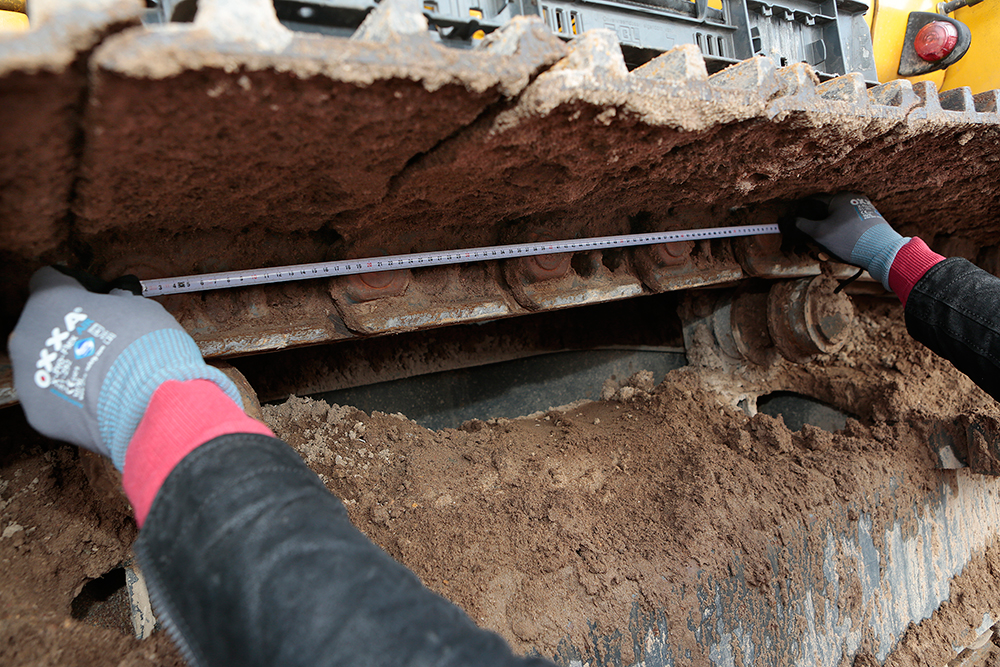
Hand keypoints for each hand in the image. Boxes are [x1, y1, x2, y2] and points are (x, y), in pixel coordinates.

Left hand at [8, 268, 240, 469]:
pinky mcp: (37, 410)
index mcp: (50, 300)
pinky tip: (100, 396)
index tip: (93, 297)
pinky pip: (52, 397)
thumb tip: (119, 300)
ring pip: (44, 362)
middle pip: (42, 324)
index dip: (75, 287)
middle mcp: (27, 335)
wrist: (148, 402)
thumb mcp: (141, 307)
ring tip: (104, 374)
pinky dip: (72, 397)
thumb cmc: (145, 348)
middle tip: (103, 339)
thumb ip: (119, 301)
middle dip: (70, 330)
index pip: (49, 279)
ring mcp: (29, 376)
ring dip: (69, 363)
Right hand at [795, 192, 907, 288]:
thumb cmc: (850, 240)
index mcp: (840, 198)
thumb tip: (787, 220)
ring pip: (837, 220)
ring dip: (828, 233)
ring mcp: (863, 210)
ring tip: (828, 249)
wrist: (883, 252)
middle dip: (816, 227)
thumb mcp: (819, 234)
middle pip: (825, 212)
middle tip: (811, 242)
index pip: (812, 202)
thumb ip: (801, 225)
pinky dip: (842, 235)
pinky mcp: (871, 221)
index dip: (801, 214)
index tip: (795, 225)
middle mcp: (853, 199)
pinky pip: (849, 225)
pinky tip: (842, 248)